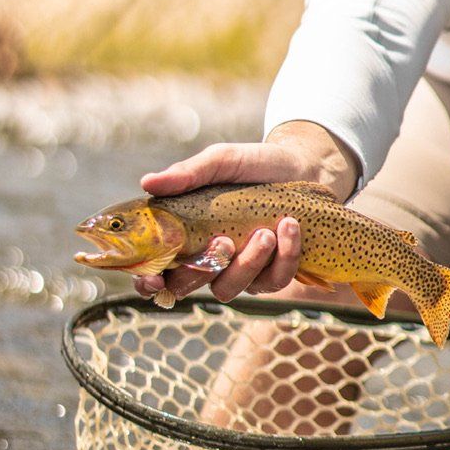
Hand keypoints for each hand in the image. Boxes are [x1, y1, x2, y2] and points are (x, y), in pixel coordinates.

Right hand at [132, 121, 356, 305]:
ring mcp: (238, 270)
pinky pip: (272, 280)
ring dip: (248, 263)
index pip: (152, 270)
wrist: (302, 165)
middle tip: (224, 240)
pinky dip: (283, 256)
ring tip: (266, 231)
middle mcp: (205, 258)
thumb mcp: (222, 161)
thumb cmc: (253, 164)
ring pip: (229, 288)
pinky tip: (290, 227)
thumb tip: (147, 183)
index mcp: (183, 234)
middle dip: (202, 270)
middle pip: (185, 287)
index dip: (146, 281)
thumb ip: (188, 174)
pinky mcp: (272, 273)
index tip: (154, 277)